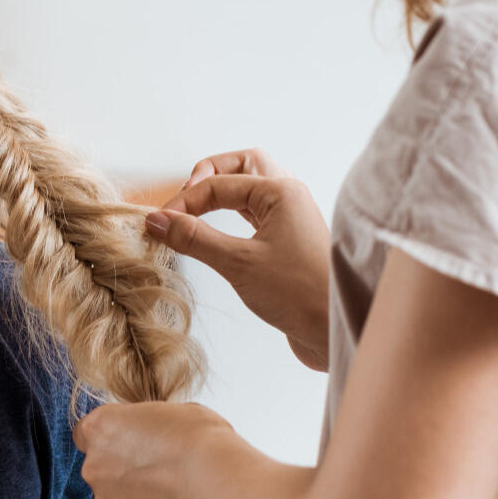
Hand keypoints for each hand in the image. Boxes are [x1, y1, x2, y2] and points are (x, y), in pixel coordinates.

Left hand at [74, 401, 232, 498]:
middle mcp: (93, 467)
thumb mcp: (171, 413)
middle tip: (160, 472)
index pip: (86, 434)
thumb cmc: (199, 439)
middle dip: (123, 472)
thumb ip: (147, 428)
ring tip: (173, 495)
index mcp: (100, 428)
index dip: (109, 440)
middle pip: (100, 470)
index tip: (129, 443)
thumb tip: (153, 439)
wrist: (214, 481)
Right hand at [147, 149, 330, 368]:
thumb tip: (158, 220)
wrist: (339, 330)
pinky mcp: (290, 244)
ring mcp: (291, 220)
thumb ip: (194, 238)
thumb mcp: (238, 263)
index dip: (184, 202)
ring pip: (250, 191)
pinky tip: (219, 231)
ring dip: (222, 195)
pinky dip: (232, 217)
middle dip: (208, 178)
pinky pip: (256, 216)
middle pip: (241, 168)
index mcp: (281, 191)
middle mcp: (289, 197)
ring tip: (196, 211)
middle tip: (183, 202)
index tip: (158, 224)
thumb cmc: (300, 294)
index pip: (218, 183)